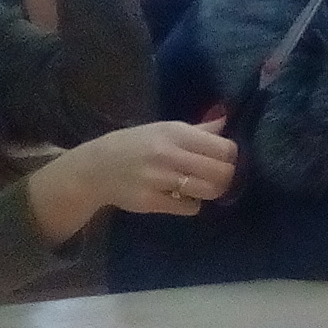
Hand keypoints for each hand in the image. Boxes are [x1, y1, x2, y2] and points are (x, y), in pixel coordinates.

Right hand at [27, 120, 235, 244]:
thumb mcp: (164, 129)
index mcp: (176, 133)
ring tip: (200, 187)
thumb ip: (198, 130)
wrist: (96, 167)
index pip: (225, 148)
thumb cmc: (135, 144)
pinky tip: (180, 197)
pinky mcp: (151, 201)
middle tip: (217, 178)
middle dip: (226, 178)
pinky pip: (189, 207)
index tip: (225, 160)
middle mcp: (169, 154)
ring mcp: (159, 179)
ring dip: (211, 192)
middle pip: (222, 172)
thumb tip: (227, 120)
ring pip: (208, 191)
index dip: (232, 157)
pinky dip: (191, 204)